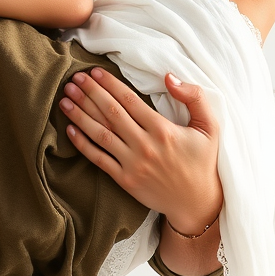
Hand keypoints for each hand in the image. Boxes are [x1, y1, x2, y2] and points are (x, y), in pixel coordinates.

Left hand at [59, 67, 222, 231]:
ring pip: (100, 134)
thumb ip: (193, 97)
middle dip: (89, 94)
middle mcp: (145, 145)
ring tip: (65, 99)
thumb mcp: (210, 127)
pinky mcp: (125, 180)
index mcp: (163, 130)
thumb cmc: (203, 162)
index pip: (129, 101)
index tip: (94, 72)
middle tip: (73, 79)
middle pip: (110, 113)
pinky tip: (70, 129)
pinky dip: (82, 144)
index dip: (109, 84)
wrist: (197, 203)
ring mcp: (132, 164)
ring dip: (80, 115)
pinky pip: (98, 159)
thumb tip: (169, 77)